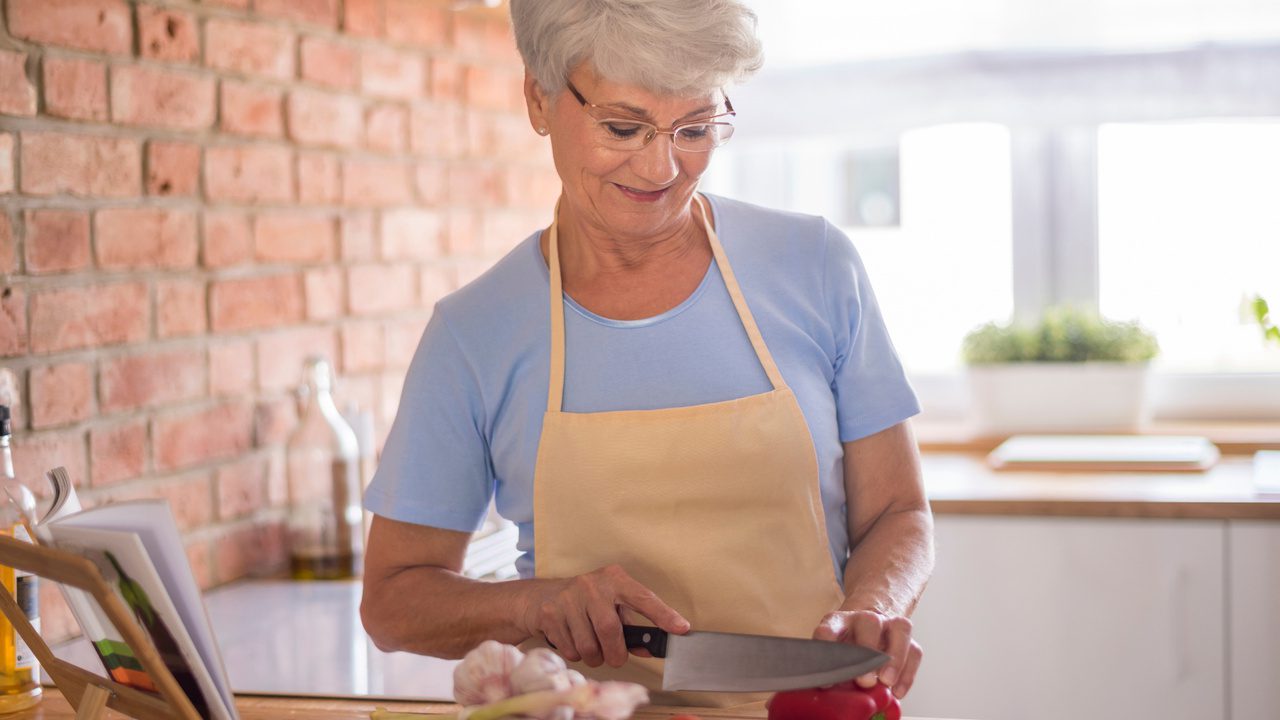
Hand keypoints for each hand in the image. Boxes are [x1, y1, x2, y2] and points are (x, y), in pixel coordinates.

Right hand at [519, 564, 689, 668]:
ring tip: (592, 648)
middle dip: (615, 653)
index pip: (643, 598)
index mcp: (614, 579)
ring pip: (589, 645)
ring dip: (594, 657)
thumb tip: (647, 649)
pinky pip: (570, 649)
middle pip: (610, 629)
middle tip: (616, 658)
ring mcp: (569, 597)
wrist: (539, 598)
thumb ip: (629, 627)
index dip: (663, 615)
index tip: (680, 629)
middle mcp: (592, 584)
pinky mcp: (550, 613)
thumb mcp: (609, 606)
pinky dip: (575, 654)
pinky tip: (572, 640)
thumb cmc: (583, 604)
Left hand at [814, 610, 921, 698]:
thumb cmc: (846, 648)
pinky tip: (897, 691)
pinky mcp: (905, 637)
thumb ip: (834, 669)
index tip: (828, 680)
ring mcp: (888, 623)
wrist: (864, 628)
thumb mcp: (834, 656)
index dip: (828, 653)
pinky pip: (914, 650)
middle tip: (866, 680)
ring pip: (900, 628)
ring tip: (887, 681)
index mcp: (837, 621)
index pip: (828, 630)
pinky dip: (908, 673)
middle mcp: (864, 618)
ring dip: (895, 657)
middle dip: (869, 651)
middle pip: (869, 622)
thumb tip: (835, 689)